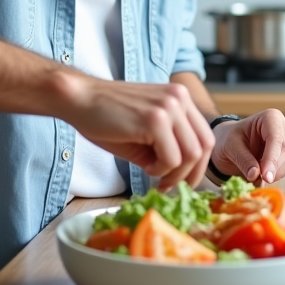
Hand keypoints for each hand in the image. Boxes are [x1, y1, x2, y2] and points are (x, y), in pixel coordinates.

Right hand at [60, 73, 213, 189]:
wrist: (79, 99)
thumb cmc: (107, 117)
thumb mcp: (147, 130)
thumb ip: (170, 144)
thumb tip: (183, 174)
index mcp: (180, 98)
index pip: (205, 136)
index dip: (198, 165)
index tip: (183, 181)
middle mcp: (179, 98)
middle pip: (204, 146)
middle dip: (190, 174)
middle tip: (170, 187)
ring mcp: (169, 106)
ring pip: (190, 155)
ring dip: (173, 174)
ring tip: (151, 172)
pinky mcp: (155, 119)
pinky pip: (171, 158)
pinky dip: (160, 170)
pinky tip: (144, 166)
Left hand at [211, 109, 284, 183]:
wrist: (228, 146)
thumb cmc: (229, 141)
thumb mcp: (230, 148)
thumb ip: (243, 160)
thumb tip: (255, 175)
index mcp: (269, 118)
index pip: (276, 137)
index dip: (272, 158)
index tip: (265, 176)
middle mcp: (282, 126)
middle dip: (274, 167)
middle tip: (259, 180)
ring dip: (278, 171)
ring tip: (258, 177)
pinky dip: (280, 174)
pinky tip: (264, 176)